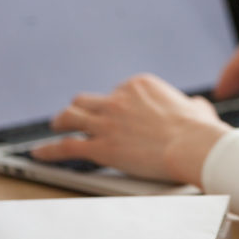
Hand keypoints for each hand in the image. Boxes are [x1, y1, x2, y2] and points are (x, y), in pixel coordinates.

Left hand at [31, 73, 230, 187]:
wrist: (191, 144)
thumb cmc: (198, 130)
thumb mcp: (198, 107)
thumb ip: (191, 105)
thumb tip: (196, 106)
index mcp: (140, 85)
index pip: (117, 92)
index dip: (115, 105)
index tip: (117, 115)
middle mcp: (119, 98)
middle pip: (88, 100)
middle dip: (83, 108)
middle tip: (77, 115)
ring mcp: (107, 122)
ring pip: (71, 117)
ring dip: (61, 121)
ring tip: (54, 127)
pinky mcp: (100, 146)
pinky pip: (66, 146)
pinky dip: (49, 150)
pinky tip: (40, 153)